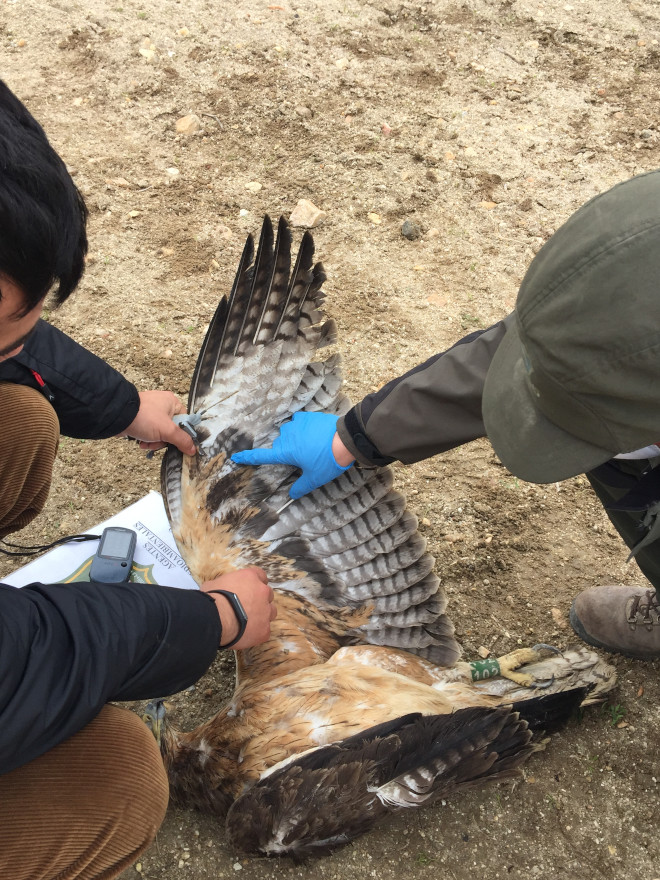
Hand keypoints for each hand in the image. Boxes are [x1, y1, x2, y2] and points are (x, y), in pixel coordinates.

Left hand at [120, 390, 195, 455]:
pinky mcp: (141, 418)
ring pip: (160, 432)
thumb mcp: (167, 430)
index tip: (179, 444)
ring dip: (154, 441)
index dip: (183, 434)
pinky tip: (141, 442)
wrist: (117, 416)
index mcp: (172, 402)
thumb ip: (182, 440)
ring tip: (146, 443)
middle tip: (158, 443)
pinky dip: (146, 438)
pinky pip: (149, 431)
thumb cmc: (144, 417)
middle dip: (164, 440)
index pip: (185, 420)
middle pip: (172, 429)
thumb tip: (193, 449)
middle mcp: (162, 405)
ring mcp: (151, 411)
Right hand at [200, 566, 276, 649]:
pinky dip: (256, 633)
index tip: (250, 589)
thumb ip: (224, 585)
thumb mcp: (214, 584)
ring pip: (270, 612)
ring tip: (249, 623)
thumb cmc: (212, 599)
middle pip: (268, 595)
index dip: (255, 583)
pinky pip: (264, 631)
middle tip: (247, 608)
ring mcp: (266, 612)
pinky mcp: (264, 630)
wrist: (215, 620)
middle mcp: (262, 592)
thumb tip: (220, 590)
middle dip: (260, 600)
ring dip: (262, 616)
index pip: (260, 575)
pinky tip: (245, 636)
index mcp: (250, 577)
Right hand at [231, 411, 354, 498]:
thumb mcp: (315, 478)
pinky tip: (313, 433)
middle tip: (303, 459)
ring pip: (288, 433)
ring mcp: (295, 424)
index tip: (235, 457)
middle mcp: (286, 437)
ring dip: (295, 439)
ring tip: (311, 446)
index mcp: (285, 452)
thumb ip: (301, 487)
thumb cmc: (328, 460)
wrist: (346, 439)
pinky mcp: (306, 416)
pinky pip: (298, 422)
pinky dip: (302, 428)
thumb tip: (291, 495)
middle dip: (287, 452)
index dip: (248, 458)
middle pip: (279, 446)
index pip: (262, 456)